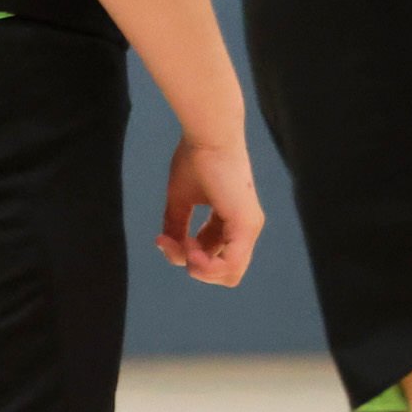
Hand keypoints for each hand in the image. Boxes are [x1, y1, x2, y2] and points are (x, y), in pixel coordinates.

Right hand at [161, 135, 262, 285]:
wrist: (208, 136)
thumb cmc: (196, 159)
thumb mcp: (180, 200)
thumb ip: (176, 225)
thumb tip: (167, 247)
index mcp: (231, 222)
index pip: (211, 256)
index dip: (184, 255)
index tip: (162, 240)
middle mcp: (245, 228)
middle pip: (221, 272)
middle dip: (192, 265)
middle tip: (171, 243)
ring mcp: (249, 228)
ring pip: (228, 275)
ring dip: (197, 268)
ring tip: (181, 244)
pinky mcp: (246, 225)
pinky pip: (231, 266)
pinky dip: (207, 267)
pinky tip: (189, 251)